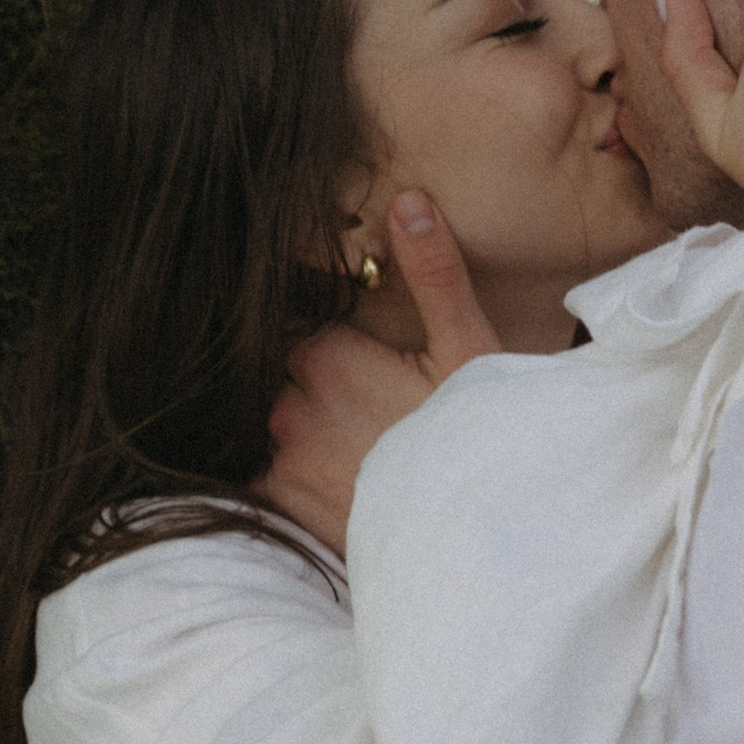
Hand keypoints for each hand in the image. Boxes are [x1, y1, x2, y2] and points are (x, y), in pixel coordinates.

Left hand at [259, 194, 498, 554]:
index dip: (331, 337)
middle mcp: (288, 405)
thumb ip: (432, 273)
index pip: (299, 324)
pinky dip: (291, 468)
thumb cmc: (479, 441)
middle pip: (282, 372)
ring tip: (356, 442)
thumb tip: (408, 200)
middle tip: (368, 402)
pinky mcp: (280, 505)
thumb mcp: (468, 350)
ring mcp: (279, 458)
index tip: (362, 355)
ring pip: (272, 420)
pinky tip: (334, 477)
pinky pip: (264, 470)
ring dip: (302, 425)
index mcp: (326, 356)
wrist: (477, 544)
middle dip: (314, 380)